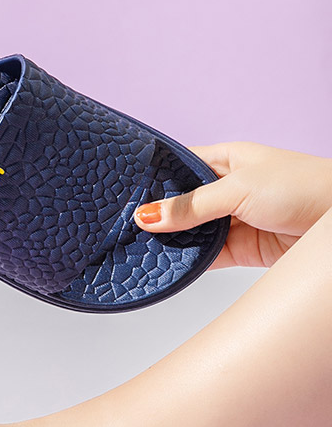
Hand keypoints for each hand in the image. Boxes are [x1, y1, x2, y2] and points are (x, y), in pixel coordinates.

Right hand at [133, 142, 331, 267]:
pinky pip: (204, 257)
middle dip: (157, 216)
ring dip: (171, 242)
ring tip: (138, 249)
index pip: (178, 166)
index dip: (151, 180)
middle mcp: (226, 189)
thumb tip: (147, 215)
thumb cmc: (304, 187)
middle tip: (124, 227)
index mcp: (226, 160)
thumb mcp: (238, 189)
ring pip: (190, 233)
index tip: (123, 195)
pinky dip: (187, 263)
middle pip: (180, 204)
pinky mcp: (240, 250)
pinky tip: (166, 265)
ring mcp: (232, 221)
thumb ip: (191, 206)